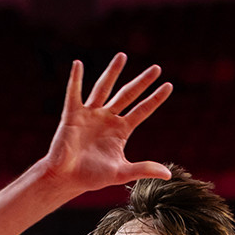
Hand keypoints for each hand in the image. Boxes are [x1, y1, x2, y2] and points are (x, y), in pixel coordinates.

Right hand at [41, 53, 172, 191]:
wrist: (66, 178)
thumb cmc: (92, 176)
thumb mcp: (121, 173)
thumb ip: (143, 169)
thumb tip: (168, 175)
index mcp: (120, 131)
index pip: (142, 111)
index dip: (155, 99)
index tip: (168, 85)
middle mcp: (107, 118)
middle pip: (128, 95)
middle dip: (142, 82)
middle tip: (156, 68)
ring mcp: (90, 114)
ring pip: (104, 88)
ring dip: (113, 72)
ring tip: (122, 56)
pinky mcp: (73, 114)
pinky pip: (74, 93)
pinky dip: (75, 79)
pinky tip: (78, 64)